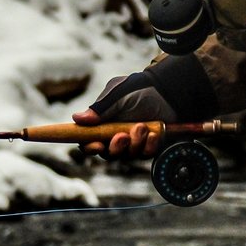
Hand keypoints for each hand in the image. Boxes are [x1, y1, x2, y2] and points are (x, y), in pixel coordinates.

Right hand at [73, 54, 216, 157]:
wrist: (168, 90)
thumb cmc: (140, 89)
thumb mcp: (118, 95)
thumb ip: (100, 108)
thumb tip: (77, 118)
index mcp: (103, 123)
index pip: (89, 141)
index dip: (89, 147)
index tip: (96, 145)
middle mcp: (116, 135)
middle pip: (108, 154)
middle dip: (115, 148)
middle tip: (122, 136)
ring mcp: (133, 143)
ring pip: (127, 156)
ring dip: (134, 144)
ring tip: (142, 126)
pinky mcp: (149, 146)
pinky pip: (145, 155)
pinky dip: (149, 146)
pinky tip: (154, 133)